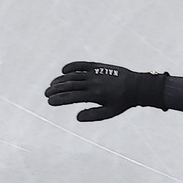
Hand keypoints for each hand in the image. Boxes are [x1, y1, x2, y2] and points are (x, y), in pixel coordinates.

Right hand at [45, 61, 168, 121]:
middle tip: (46, 94)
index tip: (49, 102)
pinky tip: (63, 70)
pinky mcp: (97, 66)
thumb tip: (77, 117)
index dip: (59, 99)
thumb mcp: (110, 112)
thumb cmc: (122, 102)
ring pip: (72, 76)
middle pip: (69, 85)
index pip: (72, 97)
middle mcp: (92, 83)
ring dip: (60, 80)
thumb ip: (94, 115)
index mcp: (95, 95)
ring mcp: (94, 73)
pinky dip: (71, 66)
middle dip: (56, 90)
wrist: (136, 86)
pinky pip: (80, 65)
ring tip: (52, 85)